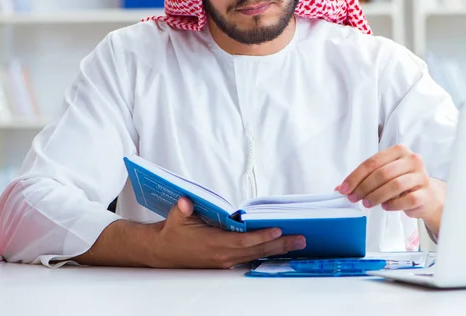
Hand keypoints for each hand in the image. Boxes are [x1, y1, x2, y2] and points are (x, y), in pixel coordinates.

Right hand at [151, 197, 305, 268]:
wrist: (165, 252)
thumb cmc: (174, 232)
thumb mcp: (177, 217)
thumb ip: (183, 209)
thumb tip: (185, 201)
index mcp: (214, 243)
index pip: (243, 241)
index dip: (261, 237)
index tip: (278, 230)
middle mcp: (223, 255)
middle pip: (256, 251)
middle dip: (280, 245)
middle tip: (300, 239)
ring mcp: (226, 261)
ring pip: (256, 256)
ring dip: (277, 250)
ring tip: (297, 244)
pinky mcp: (227, 263)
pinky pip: (251, 259)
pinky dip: (266, 253)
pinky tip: (280, 250)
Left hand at [336, 145, 444, 236]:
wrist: (427, 196)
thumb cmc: (402, 183)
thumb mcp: (383, 176)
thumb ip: (364, 179)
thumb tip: (340, 188)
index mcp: (399, 151)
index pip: (373, 162)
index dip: (356, 176)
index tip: (345, 188)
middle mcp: (412, 160)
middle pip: (382, 173)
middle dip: (364, 187)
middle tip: (354, 198)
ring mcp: (421, 176)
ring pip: (394, 185)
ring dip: (376, 196)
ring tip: (367, 203)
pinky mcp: (426, 193)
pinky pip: (406, 199)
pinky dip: (393, 204)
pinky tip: (386, 206)